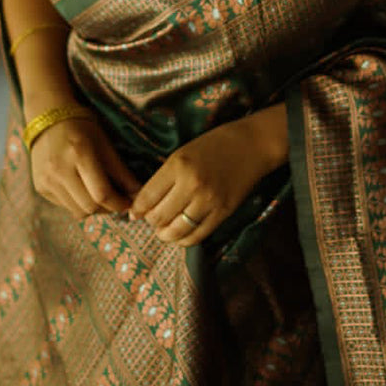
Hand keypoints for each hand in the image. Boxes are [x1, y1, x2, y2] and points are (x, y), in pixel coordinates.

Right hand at [30, 117, 139, 219]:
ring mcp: (46, 181)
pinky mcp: (40, 187)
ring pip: (77, 211)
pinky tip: (83, 190)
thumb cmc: (82, 128)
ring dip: (94, 209)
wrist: (48, 118)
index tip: (129, 203)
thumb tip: (138, 193)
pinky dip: (78, 204)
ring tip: (102, 196)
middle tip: (118, 201)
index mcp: (79, 155)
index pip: (102, 193)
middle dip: (108, 209)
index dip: (119, 203)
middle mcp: (59, 170)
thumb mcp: (104, 144)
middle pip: (90, 207)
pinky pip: (65, 206)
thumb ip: (121, 171)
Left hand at [130, 106, 287, 245]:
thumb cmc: (214, 145)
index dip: (136, 210)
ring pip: (177, 230)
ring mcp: (209, 200)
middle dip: (151, 223)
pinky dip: (185, 240)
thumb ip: (164, 177)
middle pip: (159, 217)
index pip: (146, 198)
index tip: (134, 214)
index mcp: (177, 165)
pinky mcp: (223, 212)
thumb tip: (143, 203)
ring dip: (166, 235)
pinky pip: (198, 235)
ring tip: (164, 232)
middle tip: (151, 221)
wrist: (251, 145)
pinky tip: (181, 235)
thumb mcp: (183, 153)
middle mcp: (191, 184)